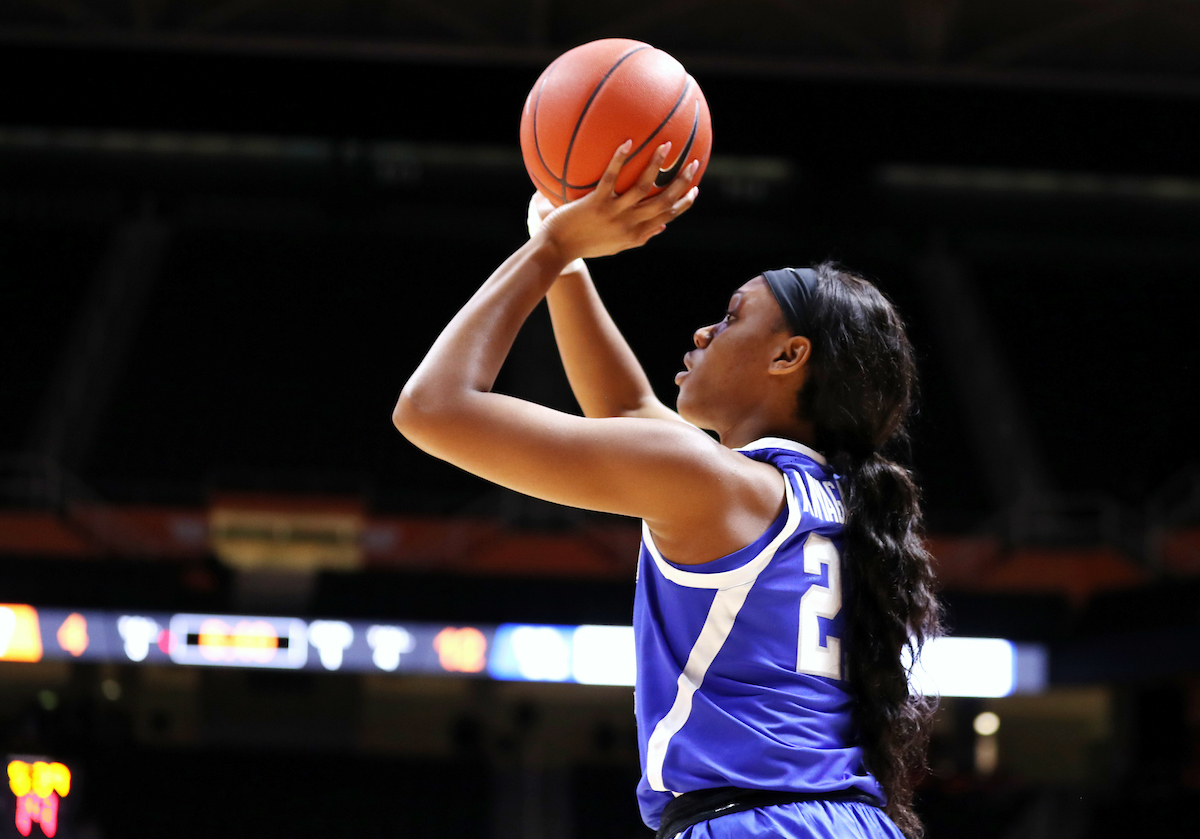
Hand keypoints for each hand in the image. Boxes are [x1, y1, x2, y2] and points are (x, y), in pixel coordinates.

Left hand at [535, 140, 699, 262]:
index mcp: (636, 234)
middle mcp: (629, 224)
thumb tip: (662, 227)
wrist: (557, 248)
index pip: (667, 216)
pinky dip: (620, 159)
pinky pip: (610, 177)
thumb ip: (640, 237)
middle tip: (692, 164)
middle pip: (663, 202)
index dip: (684, 203)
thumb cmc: (585, 245)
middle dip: (681, 183)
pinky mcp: (595, 203)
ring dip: (656, 166)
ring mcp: (613, 213)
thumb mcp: (617, 246)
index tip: (695, 190)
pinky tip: (628, 142)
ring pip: (643, 188)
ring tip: (666, 146)